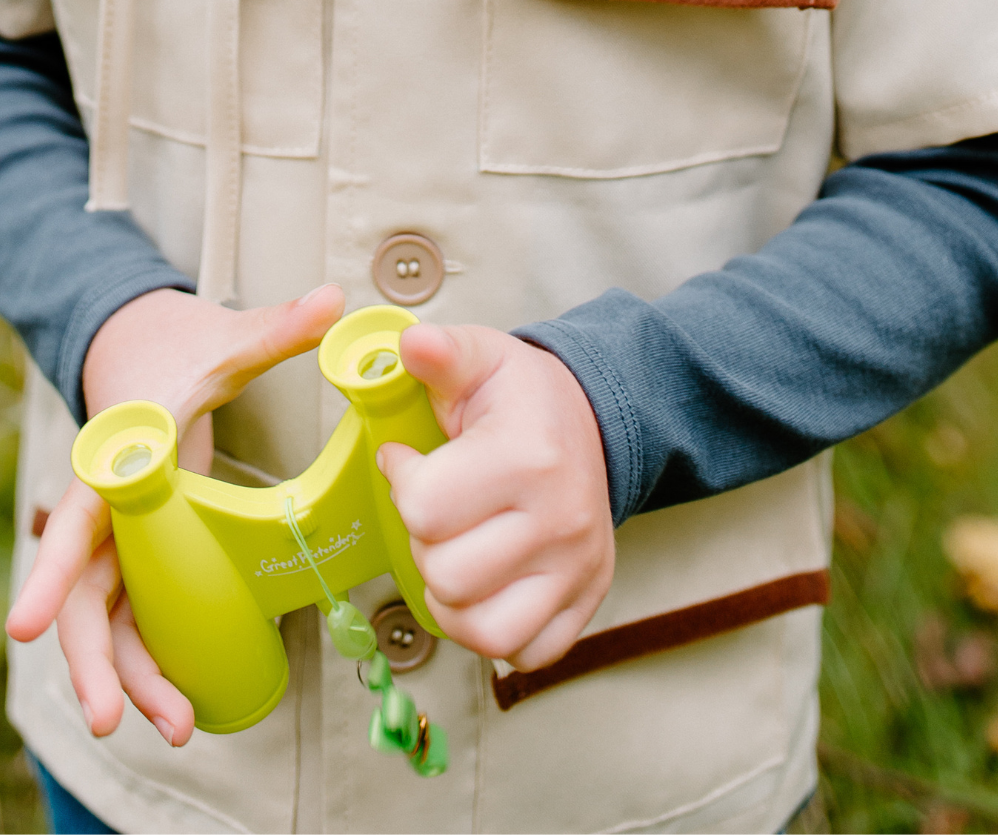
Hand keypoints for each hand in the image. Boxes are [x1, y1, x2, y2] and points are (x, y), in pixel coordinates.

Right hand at [5, 283, 344, 744]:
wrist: (135, 339)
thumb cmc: (176, 344)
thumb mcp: (226, 339)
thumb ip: (278, 327)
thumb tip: (334, 298)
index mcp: (119, 451)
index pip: (79, 518)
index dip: (51, 572)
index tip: (25, 626)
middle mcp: (106, 499)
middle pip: (82, 591)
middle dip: (89, 658)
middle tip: (107, 718)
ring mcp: (117, 530)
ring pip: (106, 614)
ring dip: (128, 673)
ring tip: (176, 726)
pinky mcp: (135, 546)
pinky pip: (133, 611)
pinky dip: (150, 656)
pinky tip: (181, 699)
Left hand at [378, 323, 613, 670]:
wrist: (596, 419)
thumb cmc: (525, 396)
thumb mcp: (482, 357)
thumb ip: (442, 352)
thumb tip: (412, 345)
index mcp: (527, 457)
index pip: (426, 508)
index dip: (401, 482)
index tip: (409, 460)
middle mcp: (559, 520)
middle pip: (447, 577)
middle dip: (423, 543)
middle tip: (435, 511)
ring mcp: (576, 568)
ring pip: (483, 629)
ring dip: (450, 600)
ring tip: (451, 555)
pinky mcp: (585, 600)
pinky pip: (525, 652)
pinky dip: (494, 632)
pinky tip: (484, 587)